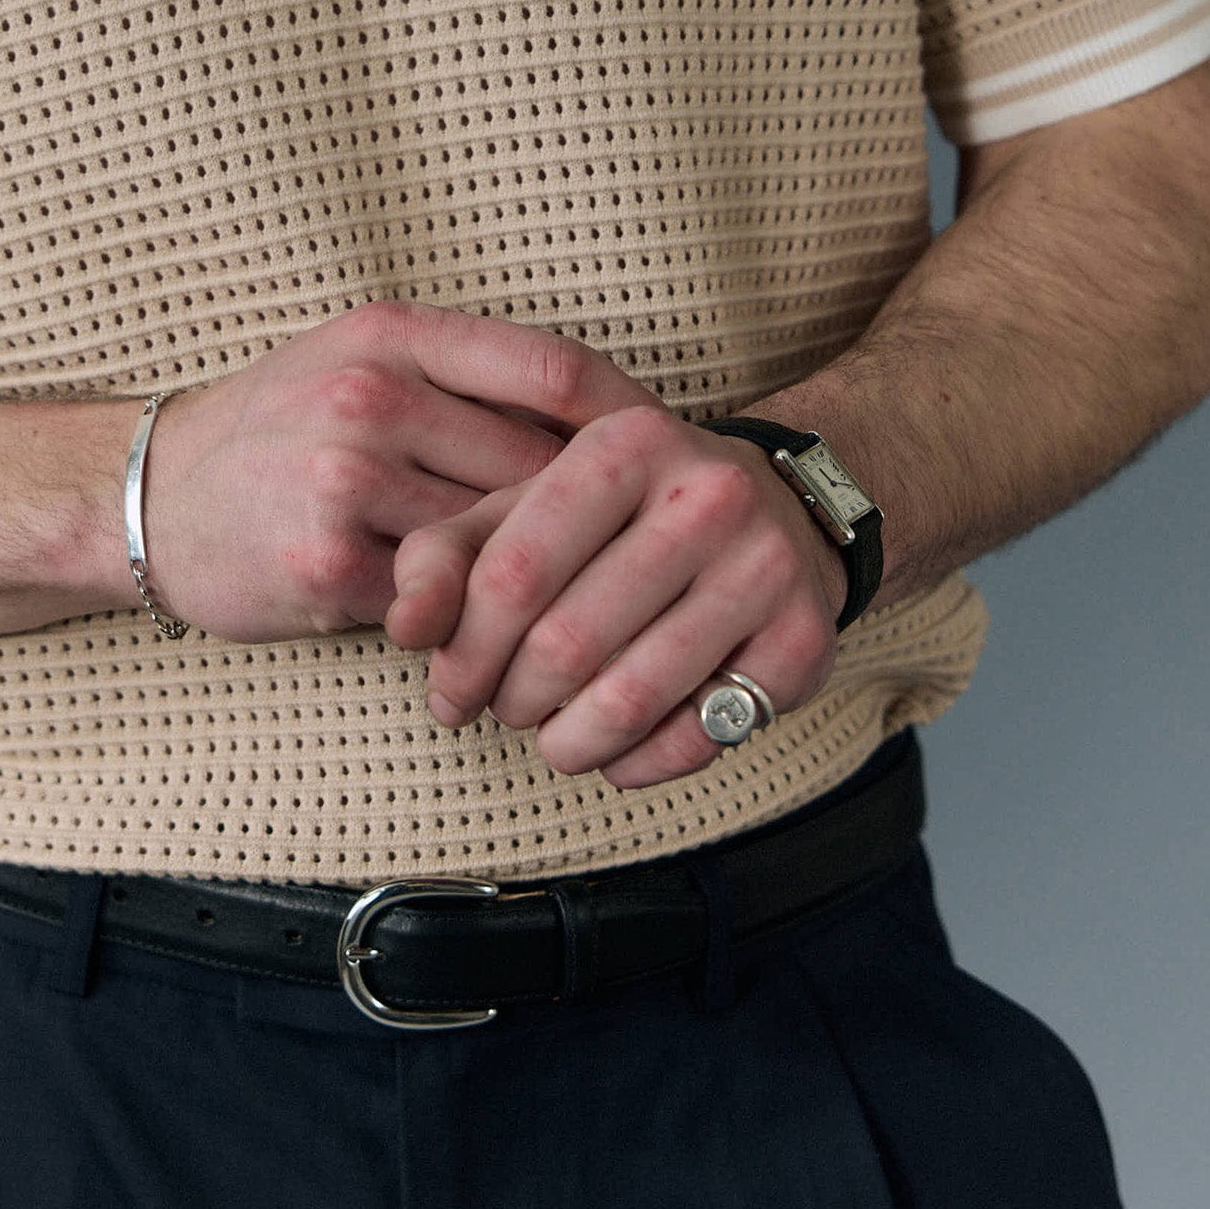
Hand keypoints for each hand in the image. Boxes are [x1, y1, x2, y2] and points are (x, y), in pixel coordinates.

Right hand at [137, 300, 664, 642]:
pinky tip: (479, 632)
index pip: (554, 367)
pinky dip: (467, 620)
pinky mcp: (328, 566)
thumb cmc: (278, 425)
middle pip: (540, 465)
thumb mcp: (362, 358)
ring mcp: (347, 482)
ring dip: (536, 580)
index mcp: (393, 335)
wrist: (150, 496)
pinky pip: (438, 601)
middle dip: (594, 518)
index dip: (629, 417)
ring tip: (569, 603)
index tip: (672, 455)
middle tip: (641, 550)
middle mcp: (372, 398)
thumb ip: (467, 375)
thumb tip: (607, 421)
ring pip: (498, 541)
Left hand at [383, 395, 847, 788]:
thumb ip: (447, 554)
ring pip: (628, 700)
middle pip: (565, 643)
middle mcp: (707, 493)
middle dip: (514, 701)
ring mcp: (766, 566)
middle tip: (506, 710)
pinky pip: (697, 737)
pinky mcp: (805, 638)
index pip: (512, 572)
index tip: (448, 690)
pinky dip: (637, 763)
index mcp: (624, 445)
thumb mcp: (530, 505)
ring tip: (553, 736)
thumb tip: (405, 629)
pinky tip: (617, 747)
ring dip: (568, 742)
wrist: (782, 510)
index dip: (464, 650)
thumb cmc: (622, 517)